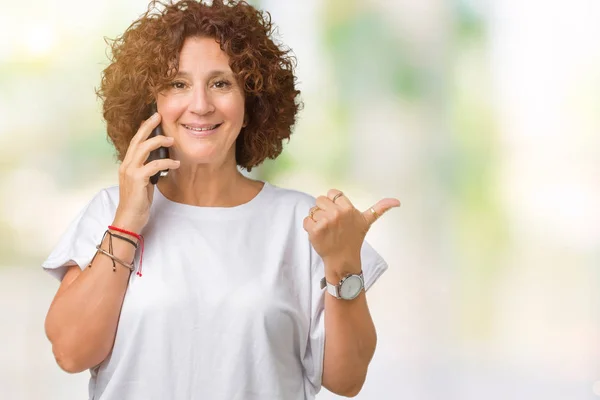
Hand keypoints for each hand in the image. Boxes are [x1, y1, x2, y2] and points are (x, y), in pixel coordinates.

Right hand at [114, 112, 179, 232]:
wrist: (128, 219)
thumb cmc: (137, 202)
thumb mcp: (142, 182)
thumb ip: (147, 170)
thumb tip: (159, 160)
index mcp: (127, 165)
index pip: (135, 142)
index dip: (143, 129)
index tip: (153, 119)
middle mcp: (126, 165)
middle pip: (137, 140)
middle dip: (148, 126)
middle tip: (159, 116)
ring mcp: (130, 171)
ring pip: (144, 148)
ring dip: (159, 142)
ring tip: (172, 140)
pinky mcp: (137, 179)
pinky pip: (153, 165)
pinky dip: (166, 162)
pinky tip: (175, 164)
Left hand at [303, 189, 399, 277]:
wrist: (343, 260)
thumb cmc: (353, 239)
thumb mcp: (367, 222)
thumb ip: (380, 209)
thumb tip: (398, 201)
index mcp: (348, 208)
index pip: (332, 193)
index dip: (332, 202)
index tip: (337, 214)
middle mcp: (337, 213)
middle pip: (320, 200)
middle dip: (323, 210)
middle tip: (331, 224)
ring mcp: (326, 221)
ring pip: (313, 210)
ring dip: (316, 219)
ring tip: (326, 230)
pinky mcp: (315, 230)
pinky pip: (306, 220)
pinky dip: (309, 227)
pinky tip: (319, 235)